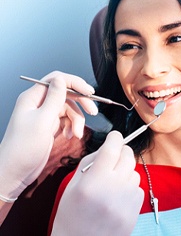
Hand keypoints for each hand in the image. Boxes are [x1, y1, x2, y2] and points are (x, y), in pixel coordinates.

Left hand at [0, 71, 97, 199]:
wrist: (15, 173)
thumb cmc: (22, 150)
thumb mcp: (42, 122)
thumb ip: (53, 99)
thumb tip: (61, 80)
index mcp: (33, 98)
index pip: (57, 80)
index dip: (75, 83)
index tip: (89, 92)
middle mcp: (39, 103)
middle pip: (66, 93)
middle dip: (81, 103)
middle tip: (93, 111)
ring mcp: (45, 114)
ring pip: (69, 108)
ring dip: (78, 120)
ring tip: (77, 133)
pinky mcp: (50, 125)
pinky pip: (67, 120)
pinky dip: (72, 127)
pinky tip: (70, 136)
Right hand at [51, 131, 143, 235]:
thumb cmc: (71, 214)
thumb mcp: (73, 184)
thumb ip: (91, 161)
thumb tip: (108, 147)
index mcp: (93, 182)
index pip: (112, 149)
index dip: (115, 138)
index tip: (114, 136)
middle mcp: (113, 190)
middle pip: (128, 156)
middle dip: (122, 151)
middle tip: (115, 156)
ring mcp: (126, 202)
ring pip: (134, 172)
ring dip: (125, 171)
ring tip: (113, 182)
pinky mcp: (134, 212)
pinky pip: (138, 188)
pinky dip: (130, 187)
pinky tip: (118, 196)